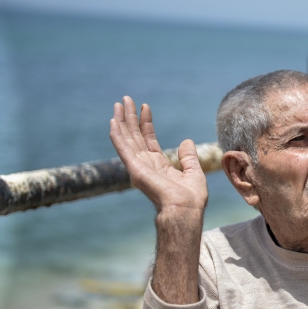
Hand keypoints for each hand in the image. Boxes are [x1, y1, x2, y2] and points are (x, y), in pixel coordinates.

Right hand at [109, 96, 207, 213]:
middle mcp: (145, 165)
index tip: (144, 106)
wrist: (185, 209)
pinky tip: (113, 122)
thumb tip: (186, 142)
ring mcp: (138, 167)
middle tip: (125, 99)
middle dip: (130, 117)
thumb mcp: (194, 172)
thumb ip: (189, 157)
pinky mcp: (135, 169)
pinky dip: (118, 135)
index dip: (145, 123)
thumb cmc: (191, 198)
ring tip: (118, 104)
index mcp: (158, 166)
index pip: (148, 140)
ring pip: (127, 139)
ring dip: (122, 121)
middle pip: (135, 136)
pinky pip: (123, 149)